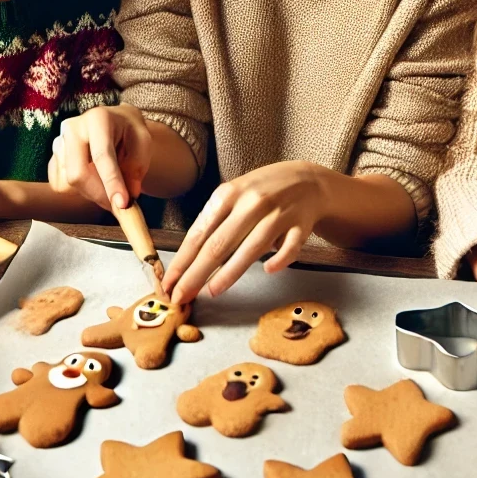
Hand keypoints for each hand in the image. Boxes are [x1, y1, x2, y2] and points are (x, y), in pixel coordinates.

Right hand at [48, 104, 150, 209]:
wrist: (114, 123)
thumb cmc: (129, 132)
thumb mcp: (143, 142)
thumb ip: (137, 167)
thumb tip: (129, 194)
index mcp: (98, 119)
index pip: (102, 156)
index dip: (112, 182)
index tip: (122, 204)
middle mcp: (72, 129)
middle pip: (77, 174)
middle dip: (99, 195)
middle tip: (118, 205)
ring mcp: (58, 143)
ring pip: (68, 184)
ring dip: (92, 193)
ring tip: (108, 183)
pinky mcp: (52, 159)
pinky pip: (60, 187)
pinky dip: (79, 191)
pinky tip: (93, 180)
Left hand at [163, 160, 332, 304]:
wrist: (307, 181)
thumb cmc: (262, 193)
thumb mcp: (234, 197)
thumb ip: (215, 224)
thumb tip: (189, 263)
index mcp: (228, 195)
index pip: (199, 234)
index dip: (182, 261)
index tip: (169, 283)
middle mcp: (251, 203)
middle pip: (219, 244)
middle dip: (196, 274)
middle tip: (181, 296)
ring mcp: (278, 214)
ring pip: (251, 248)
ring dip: (229, 273)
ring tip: (211, 291)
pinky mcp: (301, 225)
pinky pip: (290, 248)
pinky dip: (279, 260)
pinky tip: (269, 270)